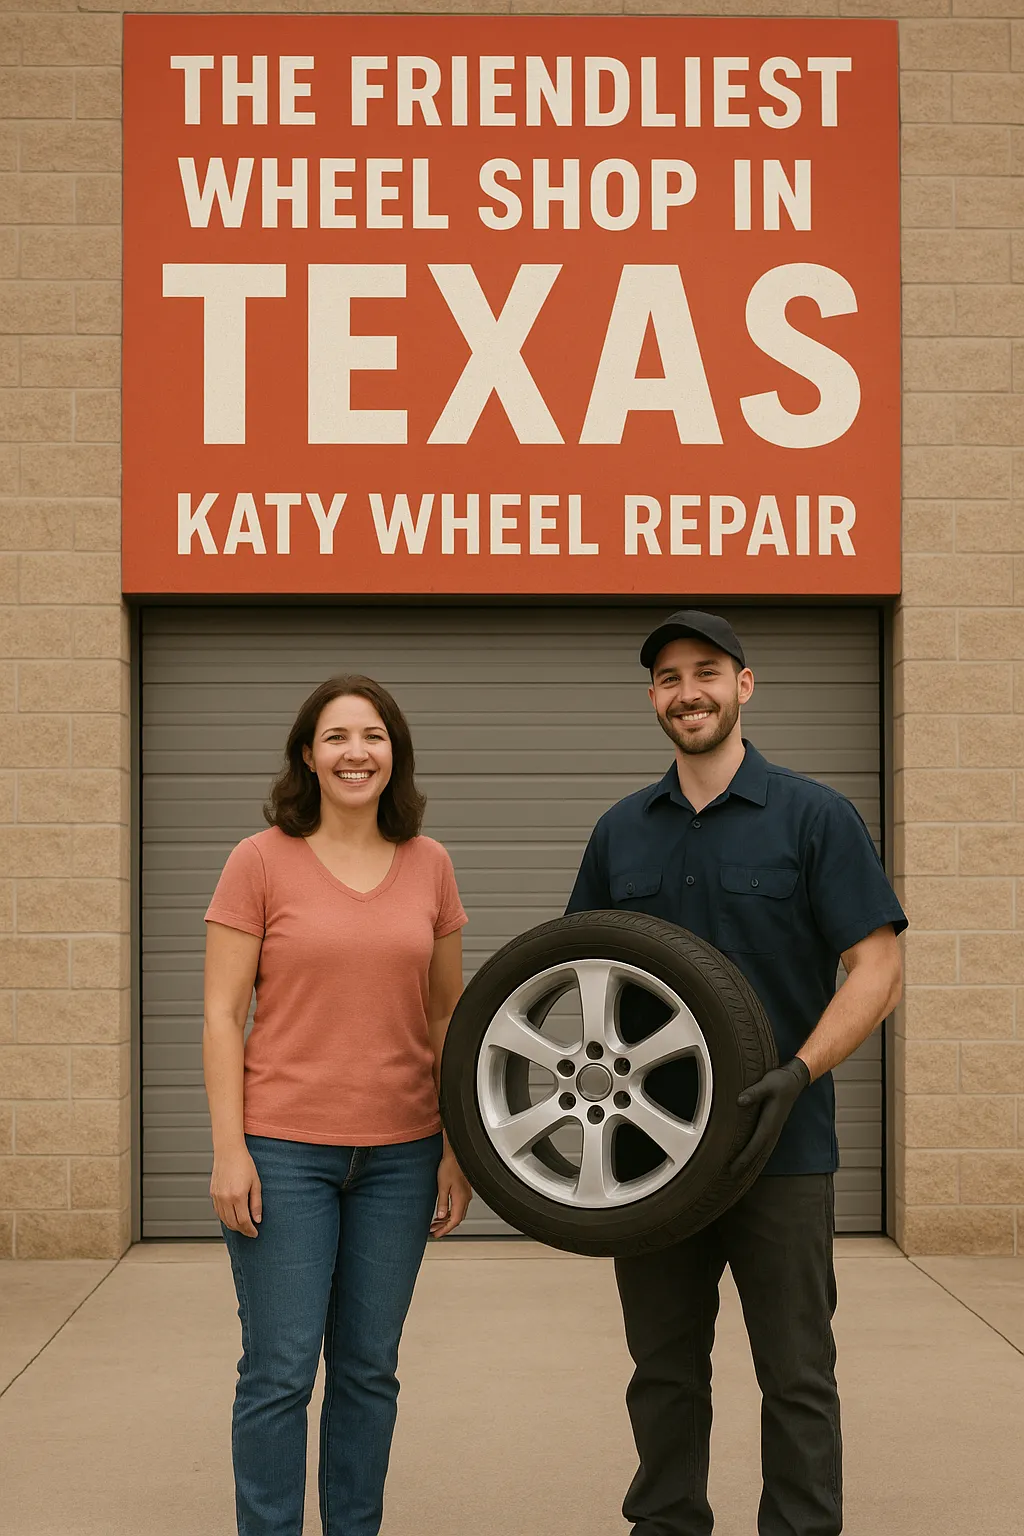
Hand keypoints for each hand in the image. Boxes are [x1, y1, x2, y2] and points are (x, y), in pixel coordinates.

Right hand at [210, 1146, 261, 1236]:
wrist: (228, 1151)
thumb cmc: (244, 1164)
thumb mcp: (256, 1183)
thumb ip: (256, 1203)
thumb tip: (257, 1220)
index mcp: (238, 1196)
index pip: (243, 1221)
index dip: (250, 1230)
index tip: (255, 1233)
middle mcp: (225, 1198)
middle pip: (233, 1223)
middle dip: (242, 1230)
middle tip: (250, 1232)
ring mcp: (217, 1197)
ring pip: (224, 1220)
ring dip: (233, 1226)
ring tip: (243, 1226)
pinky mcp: (213, 1194)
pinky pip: (218, 1212)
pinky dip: (225, 1218)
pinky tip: (232, 1217)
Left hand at [431, 1151, 471, 1237]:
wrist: (456, 1155)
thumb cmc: (450, 1167)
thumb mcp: (442, 1186)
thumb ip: (442, 1202)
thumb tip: (440, 1216)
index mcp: (460, 1199)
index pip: (454, 1221)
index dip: (445, 1230)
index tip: (437, 1234)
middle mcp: (465, 1198)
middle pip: (456, 1219)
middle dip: (445, 1227)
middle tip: (434, 1231)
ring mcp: (465, 1195)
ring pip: (457, 1213)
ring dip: (446, 1220)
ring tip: (435, 1223)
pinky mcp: (463, 1191)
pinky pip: (458, 1207)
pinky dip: (449, 1212)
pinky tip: (442, 1212)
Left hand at [729, 1058, 810, 1179]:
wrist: (795, 1080)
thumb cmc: (781, 1081)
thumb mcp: (766, 1083)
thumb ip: (754, 1092)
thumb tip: (740, 1101)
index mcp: (770, 1122)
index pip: (755, 1145)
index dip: (744, 1157)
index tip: (734, 1167)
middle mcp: (773, 1129)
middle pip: (758, 1152)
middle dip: (745, 1164)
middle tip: (731, 1175)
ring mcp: (774, 1129)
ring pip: (763, 1150)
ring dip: (751, 1161)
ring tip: (738, 1170)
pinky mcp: (773, 1126)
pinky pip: (764, 1144)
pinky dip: (757, 1153)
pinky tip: (751, 1156)